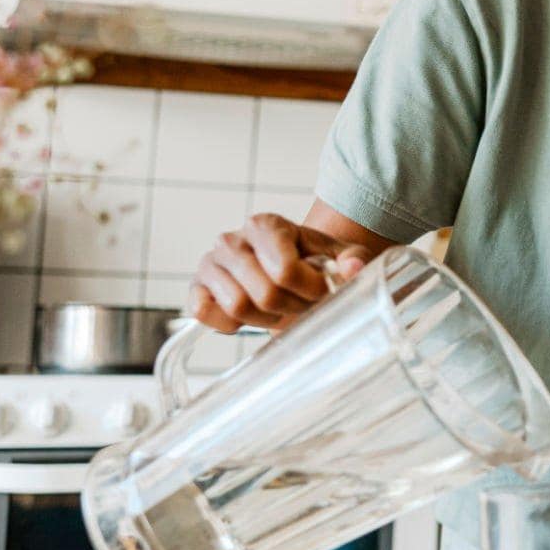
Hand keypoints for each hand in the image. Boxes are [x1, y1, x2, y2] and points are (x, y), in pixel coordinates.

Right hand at [189, 214, 373, 331]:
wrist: (283, 270)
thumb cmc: (311, 262)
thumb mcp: (338, 256)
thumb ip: (352, 259)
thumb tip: (352, 268)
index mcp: (266, 225)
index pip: (285, 270)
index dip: (311, 290)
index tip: (323, 291)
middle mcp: (231, 240)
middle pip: (265, 293)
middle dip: (292, 307)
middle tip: (303, 304)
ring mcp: (209, 264)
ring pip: (238, 307)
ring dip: (267, 318)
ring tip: (280, 309)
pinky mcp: (196, 289)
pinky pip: (206, 314)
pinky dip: (231, 324)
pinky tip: (251, 315)